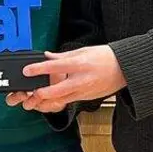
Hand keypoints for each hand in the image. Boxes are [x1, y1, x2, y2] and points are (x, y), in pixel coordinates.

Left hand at [9, 46, 126, 111]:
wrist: (125, 69)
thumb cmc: (106, 57)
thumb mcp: (84, 51)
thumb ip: (63, 56)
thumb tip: (48, 56)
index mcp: (80, 64)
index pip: (55, 66)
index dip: (39, 69)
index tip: (27, 70)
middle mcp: (81, 79)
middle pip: (57, 90)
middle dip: (41, 93)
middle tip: (30, 92)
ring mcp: (84, 91)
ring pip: (61, 100)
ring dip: (46, 100)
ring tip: (35, 98)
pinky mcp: (86, 98)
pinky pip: (68, 101)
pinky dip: (57, 101)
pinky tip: (49, 100)